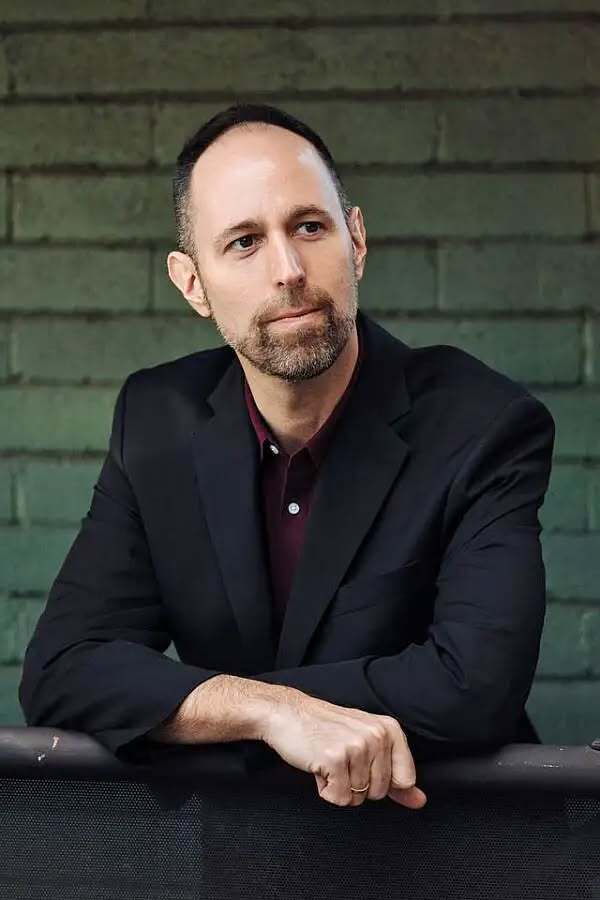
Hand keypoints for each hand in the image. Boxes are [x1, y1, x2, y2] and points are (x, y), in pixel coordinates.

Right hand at [259, 688, 426, 808]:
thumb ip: (395, 775)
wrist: (286, 714)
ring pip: (358, 798)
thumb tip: (419, 800)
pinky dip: (326, 789)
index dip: (380, 780)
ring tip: (328, 760)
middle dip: (357, 785)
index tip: (363, 763)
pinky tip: (319, 767)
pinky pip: (339, 798)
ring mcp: (356, 746)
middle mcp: (376, 735)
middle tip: (340, 758)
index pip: (405, 779)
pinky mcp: (335, 759)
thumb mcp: (365, 744)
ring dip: (339, 786)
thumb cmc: (325, 729)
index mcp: (389, 729)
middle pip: (379, 792)